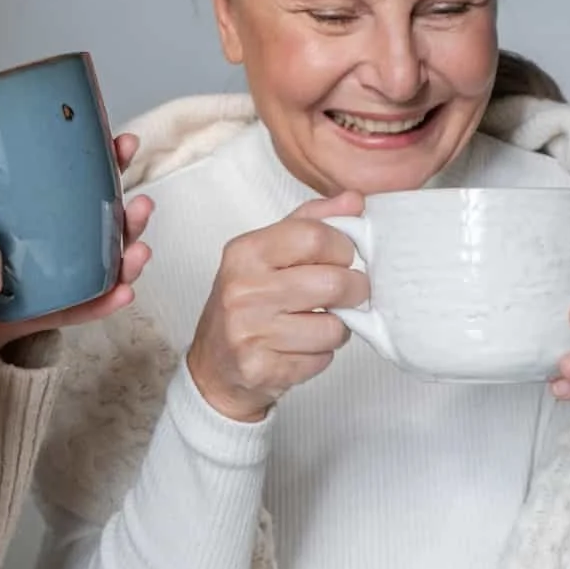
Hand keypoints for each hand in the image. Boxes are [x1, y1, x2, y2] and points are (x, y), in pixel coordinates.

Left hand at [0, 132, 154, 351]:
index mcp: (53, 210)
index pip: (89, 182)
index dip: (113, 162)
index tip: (124, 142)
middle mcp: (67, 241)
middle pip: (111, 225)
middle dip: (133, 214)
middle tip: (141, 203)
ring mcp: (66, 276)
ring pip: (108, 265)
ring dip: (131, 257)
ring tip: (139, 250)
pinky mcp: (54, 309)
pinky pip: (86, 306)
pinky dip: (108, 301)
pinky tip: (123, 293)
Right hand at [187, 191, 368, 421]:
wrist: (214, 366)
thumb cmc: (247, 302)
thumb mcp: (268, 253)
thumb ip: (311, 222)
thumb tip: (354, 200)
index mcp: (245, 252)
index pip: (315, 235)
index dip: (343, 247)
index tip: (343, 257)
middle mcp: (242, 290)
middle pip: (332, 282)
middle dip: (355, 290)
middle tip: (350, 293)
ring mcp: (249, 332)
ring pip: (333, 327)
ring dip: (338, 328)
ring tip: (319, 323)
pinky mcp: (262, 368)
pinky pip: (321, 359)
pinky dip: (321, 355)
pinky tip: (301, 348)